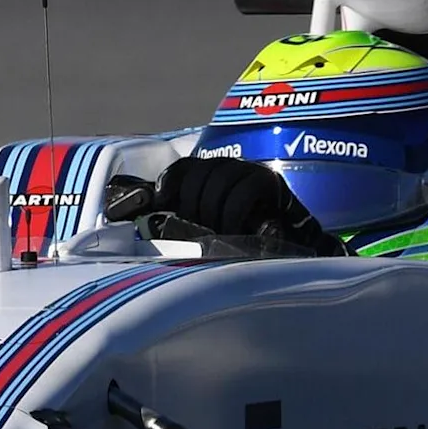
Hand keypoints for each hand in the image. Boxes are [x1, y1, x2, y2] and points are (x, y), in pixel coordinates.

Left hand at [106, 157, 343, 255]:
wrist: (294, 260)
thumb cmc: (243, 253)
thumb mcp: (205, 239)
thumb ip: (177, 228)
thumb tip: (133, 226)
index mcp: (210, 181)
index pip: (182, 169)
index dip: (169, 183)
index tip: (160, 200)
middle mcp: (229, 171)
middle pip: (198, 173)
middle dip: (192, 205)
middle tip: (200, 232)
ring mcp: (251, 174)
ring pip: (218, 179)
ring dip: (212, 211)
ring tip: (219, 235)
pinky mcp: (273, 185)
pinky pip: (245, 188)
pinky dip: (233, 211)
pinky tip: (236, 230)